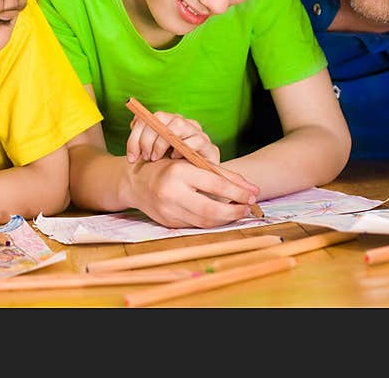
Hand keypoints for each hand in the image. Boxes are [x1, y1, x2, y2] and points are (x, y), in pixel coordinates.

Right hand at [125, 158, 258, 228]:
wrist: (135, 182)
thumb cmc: (167, 167)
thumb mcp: (190, 162)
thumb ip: (221, 173)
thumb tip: (251, 188)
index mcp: (178, 172)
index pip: (215, 184)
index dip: (238, 192)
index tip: (253, 195)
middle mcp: (171, 192)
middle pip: (211, 210)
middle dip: (234, 212)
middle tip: (247, 208)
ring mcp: (168, 210)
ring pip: (205, 222)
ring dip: (225, 219)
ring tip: (237, 212)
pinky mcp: (168, 222)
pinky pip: (195, 225)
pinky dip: (211, 222)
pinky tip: (220, 216)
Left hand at [126, 110, 219, 164]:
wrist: (191, 187)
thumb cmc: (168, 168)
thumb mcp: (151, 153)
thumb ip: (142, 138)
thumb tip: (134, 121)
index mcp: (168, 122)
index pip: (149, 117)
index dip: (137, 134)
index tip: (131, 155)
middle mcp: (184, 123)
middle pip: (161, 117)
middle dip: (148, 138)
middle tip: (144, 156)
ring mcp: (198, 133)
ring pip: (178, 125)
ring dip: (162, 143)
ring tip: (156, 158)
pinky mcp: (210, 148)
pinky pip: (196, 140)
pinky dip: (182, 149)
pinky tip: (174, 159)